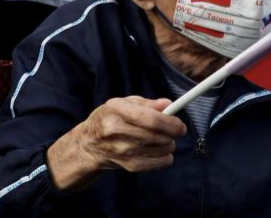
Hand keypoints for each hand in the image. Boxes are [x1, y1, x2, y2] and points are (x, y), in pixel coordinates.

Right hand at [47, 97, 186, 192]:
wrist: (89, 145)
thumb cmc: (109, 120)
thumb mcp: (122, 104)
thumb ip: (147, 104)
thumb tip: (168, 104)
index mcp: (115, 109)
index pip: (151, 119)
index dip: (171, 123)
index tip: (181, 125)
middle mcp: (117, 130)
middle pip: (160, 135)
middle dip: (171, 134)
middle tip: (170, 131)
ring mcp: (123, 150)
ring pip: (164, 149)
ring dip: (168, 144)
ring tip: (158, 139)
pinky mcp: (130, 165)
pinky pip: (162, 162)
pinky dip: (165, 156)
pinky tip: (155, 150)